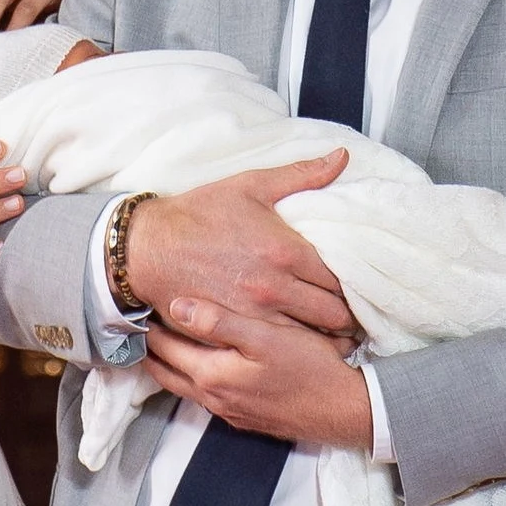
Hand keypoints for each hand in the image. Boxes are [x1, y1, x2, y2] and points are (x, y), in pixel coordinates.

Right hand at [126, 152, 352, 335]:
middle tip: (351, 311)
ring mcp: (255, 316)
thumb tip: (342, 157)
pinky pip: (279, 349)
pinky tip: (302, 344)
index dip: (354, 285)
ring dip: (327, 335)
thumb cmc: (199, 214)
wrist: (148, 247)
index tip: (357, 286)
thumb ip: (302, 174)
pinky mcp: (235, 332)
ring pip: (312, 338)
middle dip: (347, 314)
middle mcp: (274, 287)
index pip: (341, 278)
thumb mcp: (251, 186)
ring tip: (334, 332)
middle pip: (334, 314)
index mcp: (285, 251)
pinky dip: (296, 348)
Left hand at [144, 297, 372, 449]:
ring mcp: (229, 410)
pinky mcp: (246, 416)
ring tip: (160, 340)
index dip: (147, 326)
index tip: (134, 304)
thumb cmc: (309, 368)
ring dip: (169, 363)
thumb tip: (176, 305)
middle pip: (167, 372)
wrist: (345, 411)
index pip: (165, 349)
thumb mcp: (265, 337)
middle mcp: (214, 398)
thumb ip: (220, 322)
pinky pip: (205, 394)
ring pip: (185, 384)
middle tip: (136, 323)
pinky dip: (192, 375)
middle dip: (150, 348)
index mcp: (212, 376)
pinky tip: (201, 362)